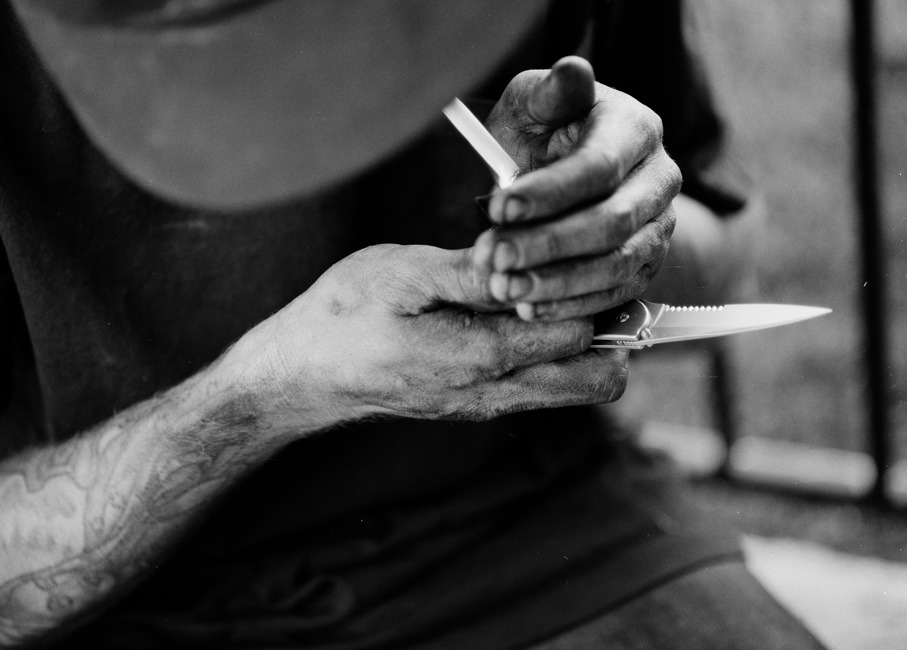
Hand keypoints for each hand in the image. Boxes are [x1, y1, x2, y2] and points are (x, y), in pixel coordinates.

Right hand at [230, 244, 628, 426]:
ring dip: (582, 344)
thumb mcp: (403, 275)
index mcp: (481, 358)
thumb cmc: (343, 316)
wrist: (301, 375)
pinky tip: (522, 313)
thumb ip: (473, 275)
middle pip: (598, 380)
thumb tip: (529, 262)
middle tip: (583, 276)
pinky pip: (540, 388)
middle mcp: (495, 393)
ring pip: (574, 388)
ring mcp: (487, 405)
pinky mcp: (476, 405)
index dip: (586, 288)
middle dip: (609, 330)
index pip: (579, 333)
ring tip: (554, 290)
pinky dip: (552, 354)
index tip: (571, 252)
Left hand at [473, 56, 679, 320]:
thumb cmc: (543, 132)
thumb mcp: (536, 102)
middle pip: (612, 222)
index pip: (599, 167)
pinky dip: (569, 307)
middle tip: (494, 256)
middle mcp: (659, 182)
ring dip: (556, 283)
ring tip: (503, 289)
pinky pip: (612, 295)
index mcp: (636, 130)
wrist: (559, 173)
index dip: (549, 192)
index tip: (497, 207)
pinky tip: (526, 309)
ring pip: (616, 266)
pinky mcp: (643, 268)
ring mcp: (657, 229)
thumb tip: (573, 70)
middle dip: (548, 244)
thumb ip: (551, 91)